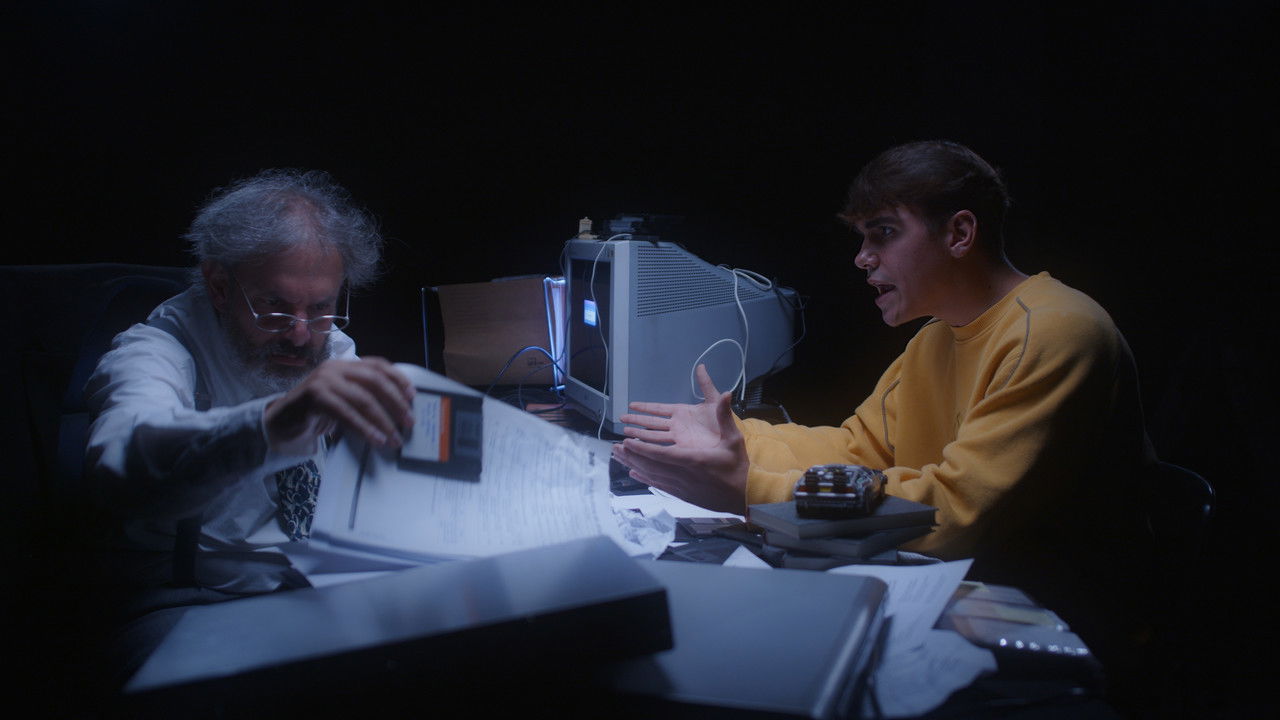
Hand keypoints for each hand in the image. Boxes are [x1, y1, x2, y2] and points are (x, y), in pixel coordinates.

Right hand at [265, 357, 414, 451]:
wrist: (281, 422)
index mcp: (344, 364)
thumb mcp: (342, 399)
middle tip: (409, 421)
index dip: (398, 378)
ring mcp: (323, 381)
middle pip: (374, 381)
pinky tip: (376, 439)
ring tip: (395, 437)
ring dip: (383, 420)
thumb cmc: (316, 412)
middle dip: (395, 402)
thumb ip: (363, 396)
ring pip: (363, 399)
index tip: (413, 395)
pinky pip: (346, 414)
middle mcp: (334, 368)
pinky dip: (364, 428)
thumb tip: (398, 410)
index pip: (378, 364)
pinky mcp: (314, 397)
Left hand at [610, 364, 748, 513]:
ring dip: (634, 466)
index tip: (627, 443)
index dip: (642, 449)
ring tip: (618, 458)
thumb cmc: (738, 466)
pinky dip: (645, 478)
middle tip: (614, 448)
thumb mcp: (734, 439)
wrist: (744, 496)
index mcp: (693, 460)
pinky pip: (658, 485)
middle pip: (651, 465)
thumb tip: (725, 393)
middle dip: (631, 455)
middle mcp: (683, 475)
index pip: (661, 454)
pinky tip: (634, 474)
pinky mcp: (682, 494)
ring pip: (652, 475)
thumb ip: (725, 416)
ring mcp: (681, 486)